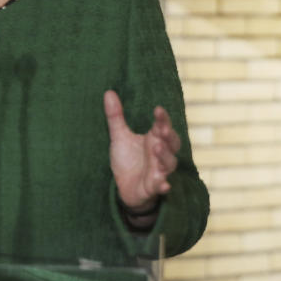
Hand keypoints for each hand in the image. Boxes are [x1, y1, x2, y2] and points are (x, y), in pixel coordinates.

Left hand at [104, 90, 179, 210]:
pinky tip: (164, 185)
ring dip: (165, 156)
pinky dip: (163, 185)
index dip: (163, 118)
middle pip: (172, 143)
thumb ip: (115, 116)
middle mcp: (160, 154)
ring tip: (157, 147)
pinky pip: (161, 186)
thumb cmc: (127, 160)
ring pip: (169, 163)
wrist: (125, 188)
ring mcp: (159, 170)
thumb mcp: (119, 136)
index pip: (163, 126)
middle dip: (169, 135)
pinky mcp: (154, 186)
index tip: (157, 109)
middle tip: (161, 128)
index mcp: (154, 139)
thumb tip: (108, 92)